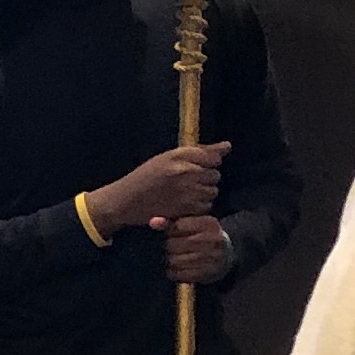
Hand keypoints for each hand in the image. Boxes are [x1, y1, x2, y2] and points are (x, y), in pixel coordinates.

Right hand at [92, 139, 226, 232]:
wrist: (126, 200)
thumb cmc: (146, 177)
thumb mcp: (168, 157)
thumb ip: (200, 151)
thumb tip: (228, 146)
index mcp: (180, 155)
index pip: (213, 157)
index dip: (207, 164)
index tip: (195, 169)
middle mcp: (185, 171)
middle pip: (215, 175)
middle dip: (206, 179)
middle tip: (188, 183)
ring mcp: (186, 190)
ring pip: (212, 192)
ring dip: (204, 194)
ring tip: (186, 194)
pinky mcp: (185, 208)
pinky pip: (205, 206)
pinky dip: (198, 207)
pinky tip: (185, 205)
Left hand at [161, 213, 230, 286]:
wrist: (227, 255)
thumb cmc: (203, 236)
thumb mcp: (194, 224)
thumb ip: (172, 222)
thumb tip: (153, 222)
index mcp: (209, 224)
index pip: (178, 226)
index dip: (169, 231)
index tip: (170, 234)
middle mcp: (213, 240)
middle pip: (175, 244)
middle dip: (168, 246)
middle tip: (169, 247)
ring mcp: (212, 258)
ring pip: (176, 260)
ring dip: (169, 260)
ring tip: (172, 257)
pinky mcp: (208, 274)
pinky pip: (181, 274)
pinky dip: (173, 272)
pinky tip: (175, 268)